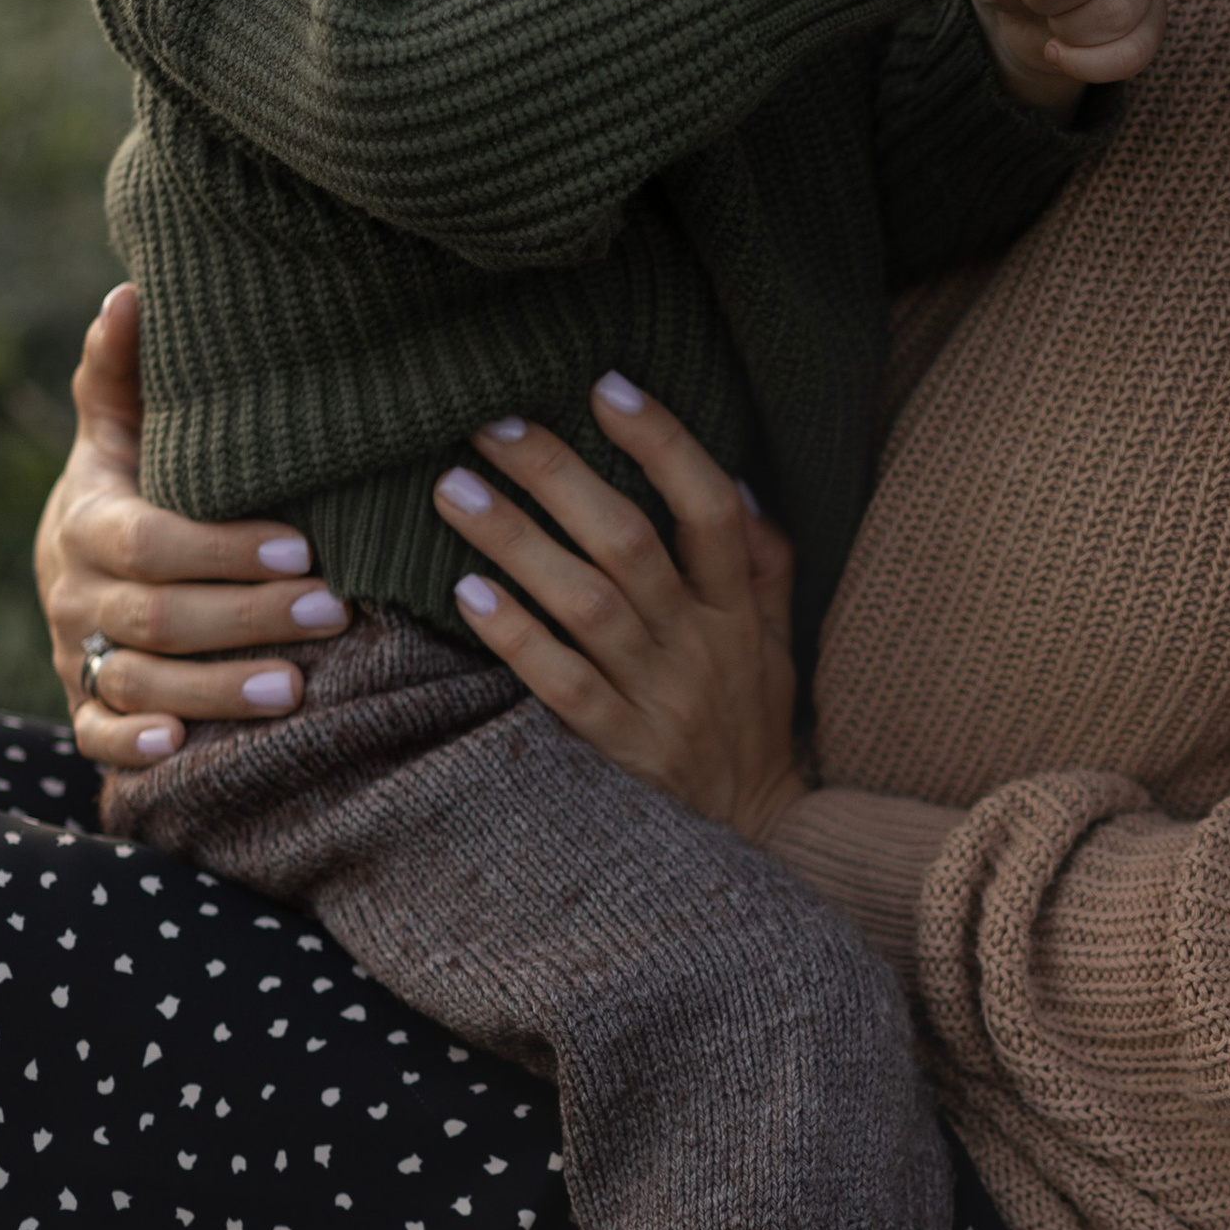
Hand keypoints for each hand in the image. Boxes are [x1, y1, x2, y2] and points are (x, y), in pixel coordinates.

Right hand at [36, 284, 348, 764]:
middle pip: (154, 616)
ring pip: (136, 681)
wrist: (79, 555)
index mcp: (90, 520)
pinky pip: (93, 736)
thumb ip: (124, 370)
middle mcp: (75, 592)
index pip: (152, 541)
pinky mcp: (83, 704)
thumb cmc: (131, 477)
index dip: (222, 548)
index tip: (303, 543)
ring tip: (297, 689)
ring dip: (215, 688)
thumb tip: (130, 293)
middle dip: (245, 617)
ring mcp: (76, 653)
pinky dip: (130, 745)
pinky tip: (180, 746)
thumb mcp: (123, 424)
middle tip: (332, 610)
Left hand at [430, 384, 805, 839]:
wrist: (754, 843)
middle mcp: (700, 647)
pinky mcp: (616, 751)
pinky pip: (562, 685)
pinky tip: (467, 591)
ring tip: (454, 489)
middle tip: (491, 425)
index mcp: (739, 611)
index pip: (712, 508)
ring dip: (517, 540)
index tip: (607, 386)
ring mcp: (658, 700)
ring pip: (587, 604)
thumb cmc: (749, 727)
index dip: (664, 442)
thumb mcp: (775, 644)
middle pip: (631, 543)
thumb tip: (732, 479)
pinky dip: (517, 636)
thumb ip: (763, 564)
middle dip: (559, 475)